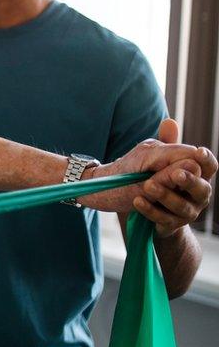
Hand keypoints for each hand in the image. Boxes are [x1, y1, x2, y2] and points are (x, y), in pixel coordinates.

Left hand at [131, 119, 214, 236]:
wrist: (139, 204)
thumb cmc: (155, 175)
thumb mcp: (158, 157)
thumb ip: (166, 144)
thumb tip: (169, 122)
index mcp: (199, 174)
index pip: (209, 166)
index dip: (206, 160)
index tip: (198, 152)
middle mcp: (198, 194)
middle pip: (202, 188)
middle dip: (189, 181)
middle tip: (175, 174)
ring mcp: (187, 211)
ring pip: (182, 205)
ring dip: (165, 195)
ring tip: (147, 185)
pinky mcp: (171, 224)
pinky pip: (163, 219)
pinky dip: (150, 209)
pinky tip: (137, 200)